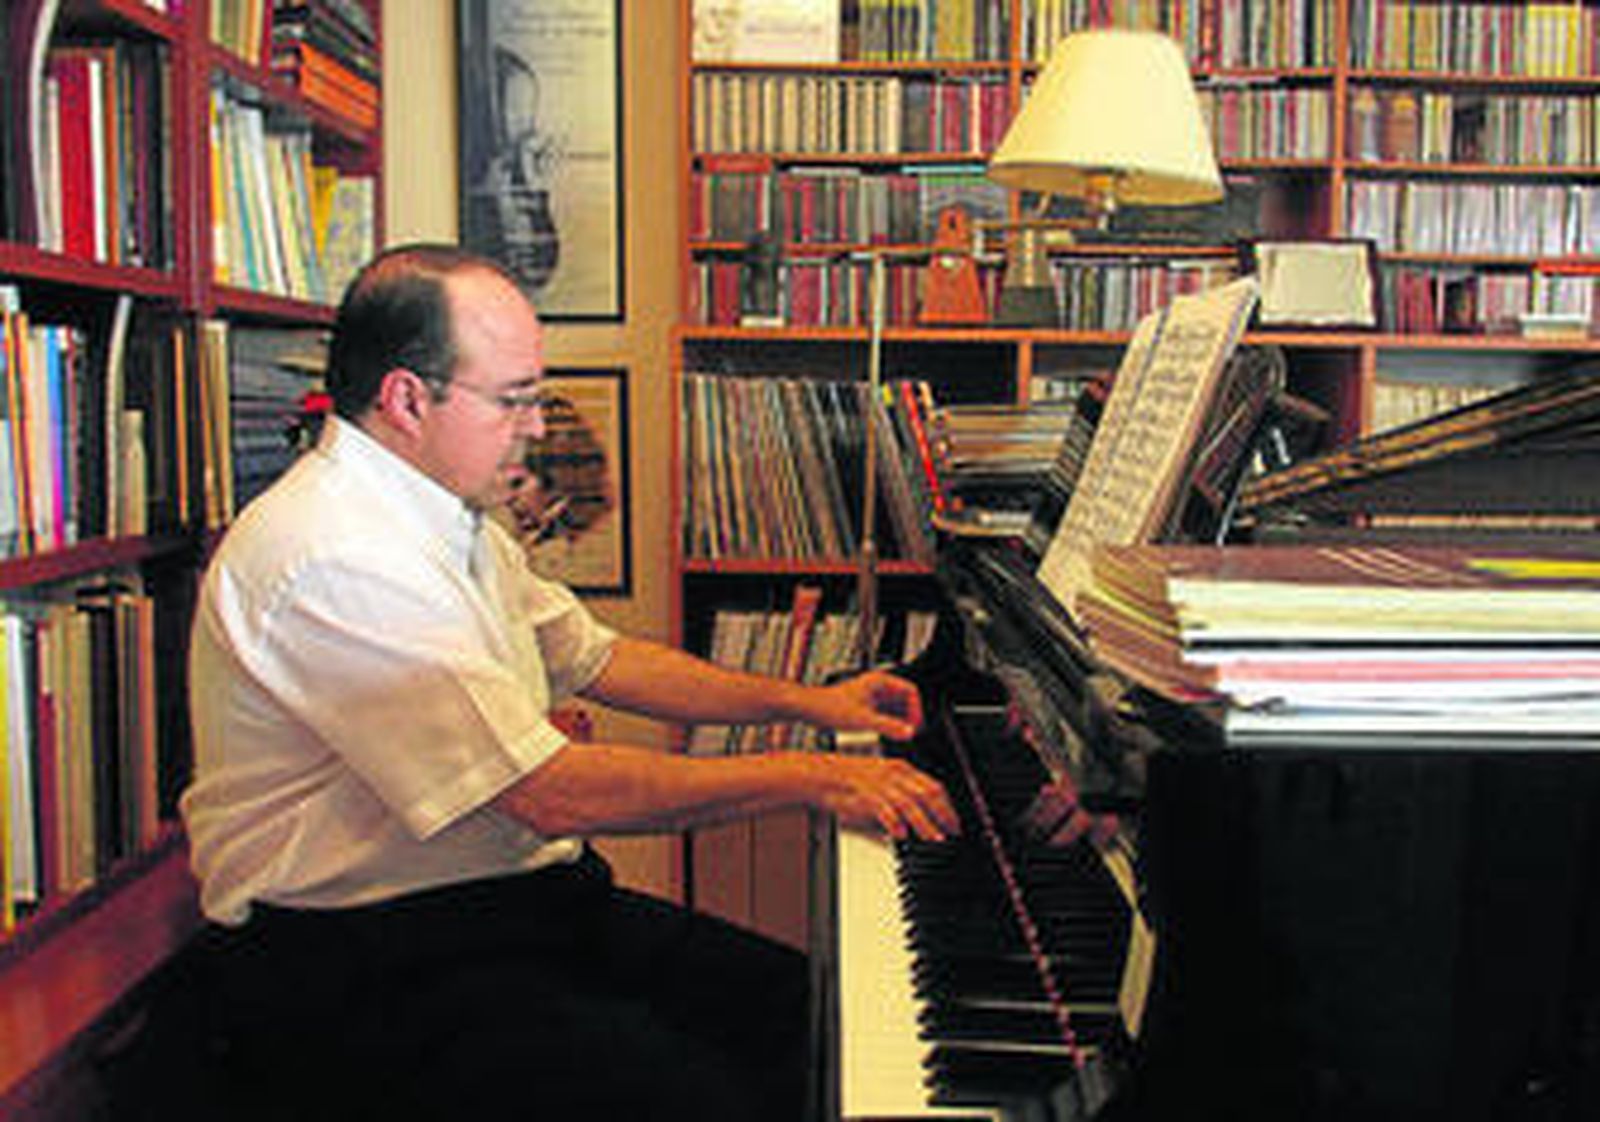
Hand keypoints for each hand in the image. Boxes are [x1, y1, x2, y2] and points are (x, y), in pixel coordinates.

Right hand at [799, 752, 959, 841]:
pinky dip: (895, 822)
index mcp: (900, 768)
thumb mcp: (879, 782)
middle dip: (943, 814)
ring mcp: (879, 783)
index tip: (955, 821)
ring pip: (910, 803)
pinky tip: (901, 834)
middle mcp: (893, 774)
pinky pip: (885, 809)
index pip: (932, 785)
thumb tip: (917, 817)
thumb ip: (899, 795)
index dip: (948, 804)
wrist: (819, 775)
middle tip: (952, 831)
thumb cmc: (847, 781)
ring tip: (934, 837)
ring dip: (925, 823)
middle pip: (927, 793)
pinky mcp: (864, 795)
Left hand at [808, 670, 923, 742]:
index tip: (915, 725)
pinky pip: (883, 713)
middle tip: (909, 733)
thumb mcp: (863, 720)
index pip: (911, 691)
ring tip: (898, 735)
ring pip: (894, 707)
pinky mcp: (862, 705)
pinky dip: (887, 723)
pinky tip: (884, 735)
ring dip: (898, 720)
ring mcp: (870, 695)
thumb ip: (889, 726)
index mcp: (880, 681)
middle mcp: (876, 686)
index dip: (916, 709)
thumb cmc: (829, 707)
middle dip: (909, 716)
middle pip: (904, 699)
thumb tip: (908, 733)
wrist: (808, 708)